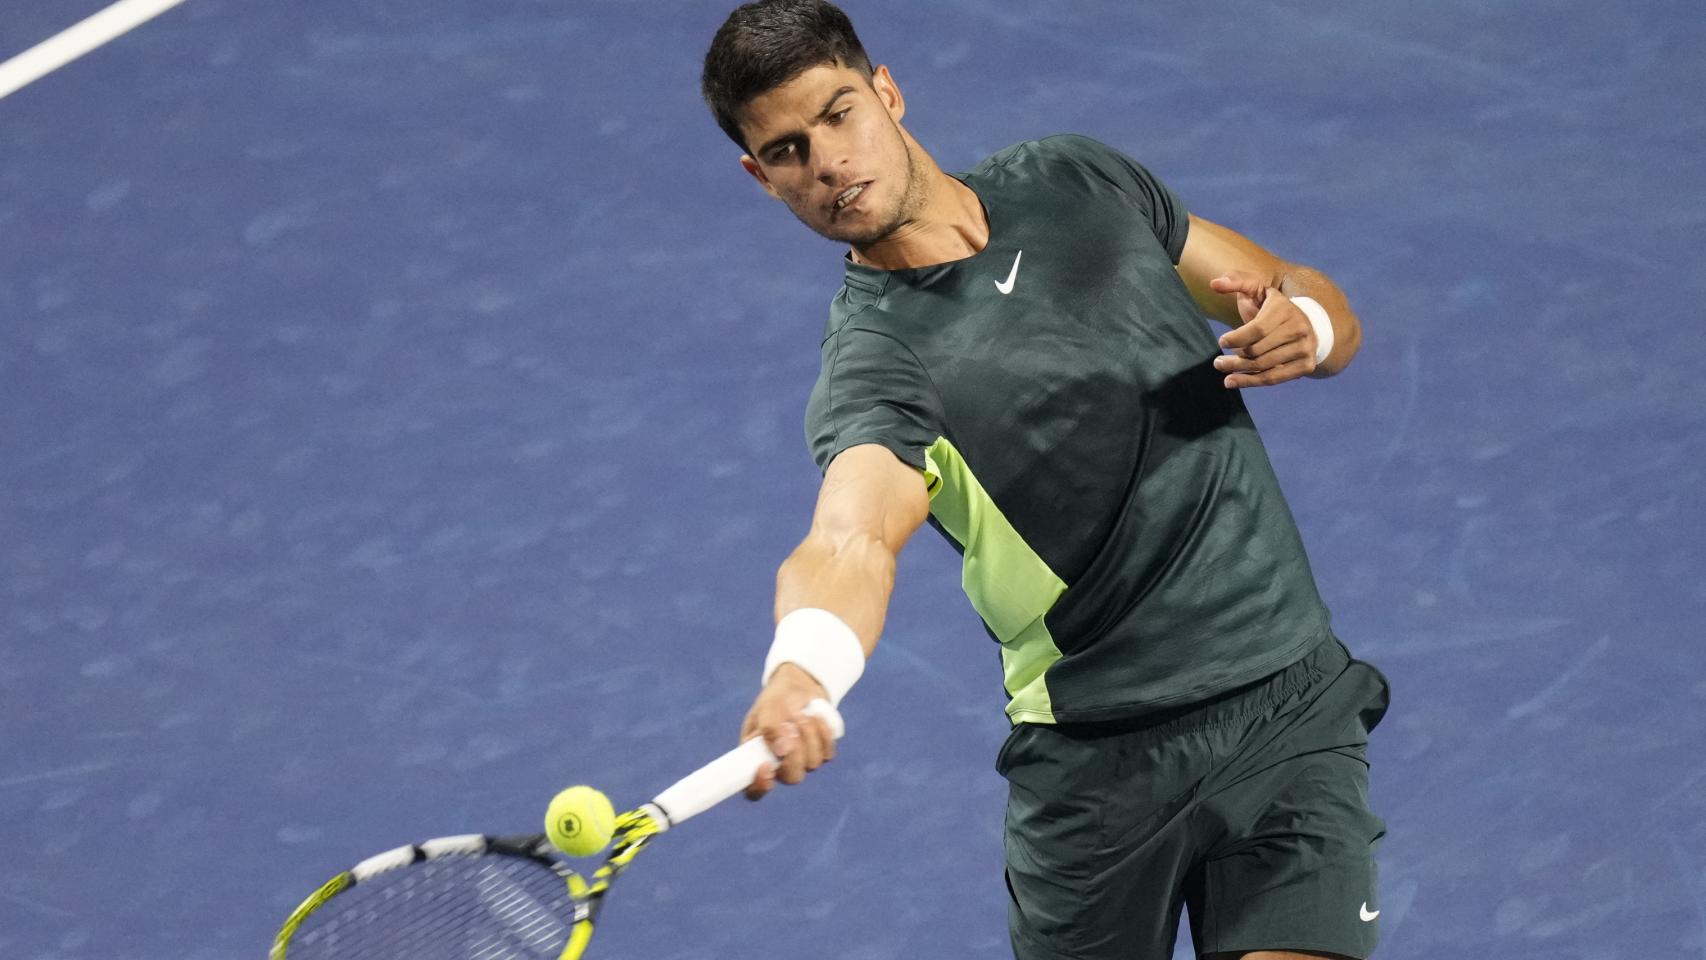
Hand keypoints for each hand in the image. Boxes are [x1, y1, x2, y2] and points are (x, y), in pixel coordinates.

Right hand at [738, 663, 836, 800]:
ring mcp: (802, 761)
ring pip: (812, 763)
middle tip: (792, 726)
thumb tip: (782, 752)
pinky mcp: (820, 753)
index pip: (753, 790)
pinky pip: (828, 753)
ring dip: (809, 735)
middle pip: (791, 777)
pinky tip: (816, 717)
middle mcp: (779, 765)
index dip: (760, 786)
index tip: (766, 767)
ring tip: (801, 714)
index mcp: (755, 759)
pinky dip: (824, 733)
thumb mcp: (767, 709)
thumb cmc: (776, 699)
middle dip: (795, 753)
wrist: (798, 687)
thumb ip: (770, 729)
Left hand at [1208, 271, 1319, 388]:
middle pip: (1258, 350)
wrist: (1305, 324)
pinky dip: (1251, 382)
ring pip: (1264, 366)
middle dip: (1235, 358)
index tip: (1221, 342)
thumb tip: (1214, 283)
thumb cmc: (1272, 308)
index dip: (1237, 337)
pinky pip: (1274, 378)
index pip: (1258, 329)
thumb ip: (1237, 282)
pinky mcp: (1307, 365)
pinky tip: (1233, 382)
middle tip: (1218, 362)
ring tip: (1223, 372)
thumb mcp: (1257, 290)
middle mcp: (1300, 328)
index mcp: (1286, 309)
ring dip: (1239, 372)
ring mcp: (1305, 348)